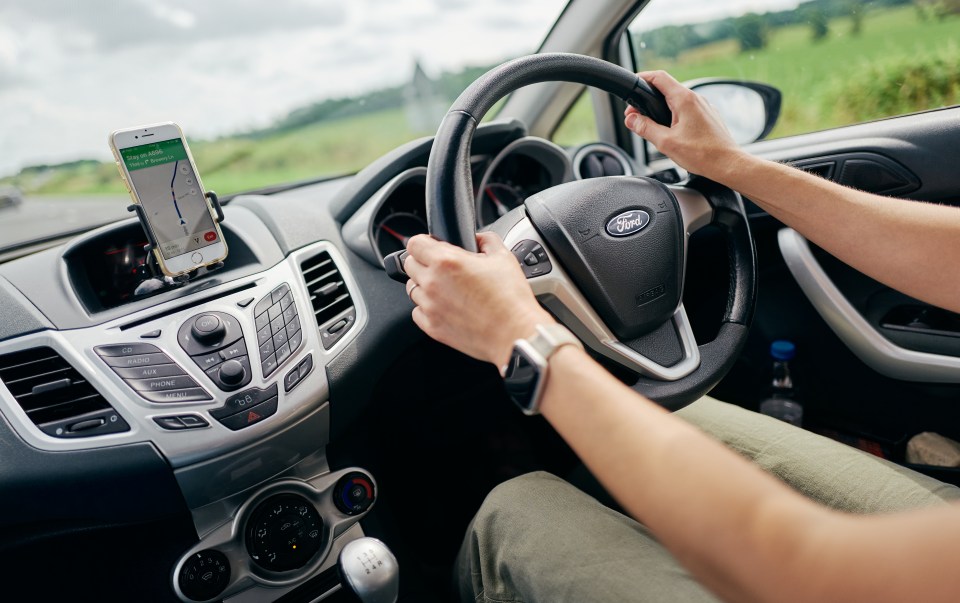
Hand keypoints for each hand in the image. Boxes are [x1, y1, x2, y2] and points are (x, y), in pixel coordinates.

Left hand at [403, 232, 554, 368]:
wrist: (514, 334)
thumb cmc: (511, 299)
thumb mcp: (503, 257)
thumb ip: (486, 240)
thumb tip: (478, 238)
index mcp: (446, 261)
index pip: (414, 243)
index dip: (424, 242)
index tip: (432, 247)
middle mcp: (432, 283)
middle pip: (409, 265)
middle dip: (424, 263)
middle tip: (444, 268)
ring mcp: (429, 307)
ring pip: (412, 289)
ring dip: (425, 286)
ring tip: (449, 290)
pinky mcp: (432, 327)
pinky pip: (418, 312)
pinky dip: (428, 308)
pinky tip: (447, 307)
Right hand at [625, 70, 744, 182]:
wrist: (727, 163)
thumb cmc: (702, 154)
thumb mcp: (666, 142)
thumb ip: (645, 128)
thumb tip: (631, 119)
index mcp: (684, 100)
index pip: (659, 77)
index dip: (642, 77)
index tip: (633, 84)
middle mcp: (696, 99)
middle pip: (667, 89)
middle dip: (648, 99)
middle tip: (635, 116)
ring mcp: (703, 107)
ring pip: (677, 100)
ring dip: (661, 108)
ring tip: (651, 125)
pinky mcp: (707, 116)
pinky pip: (687, 110)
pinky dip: (674, 115)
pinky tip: (670, 131)